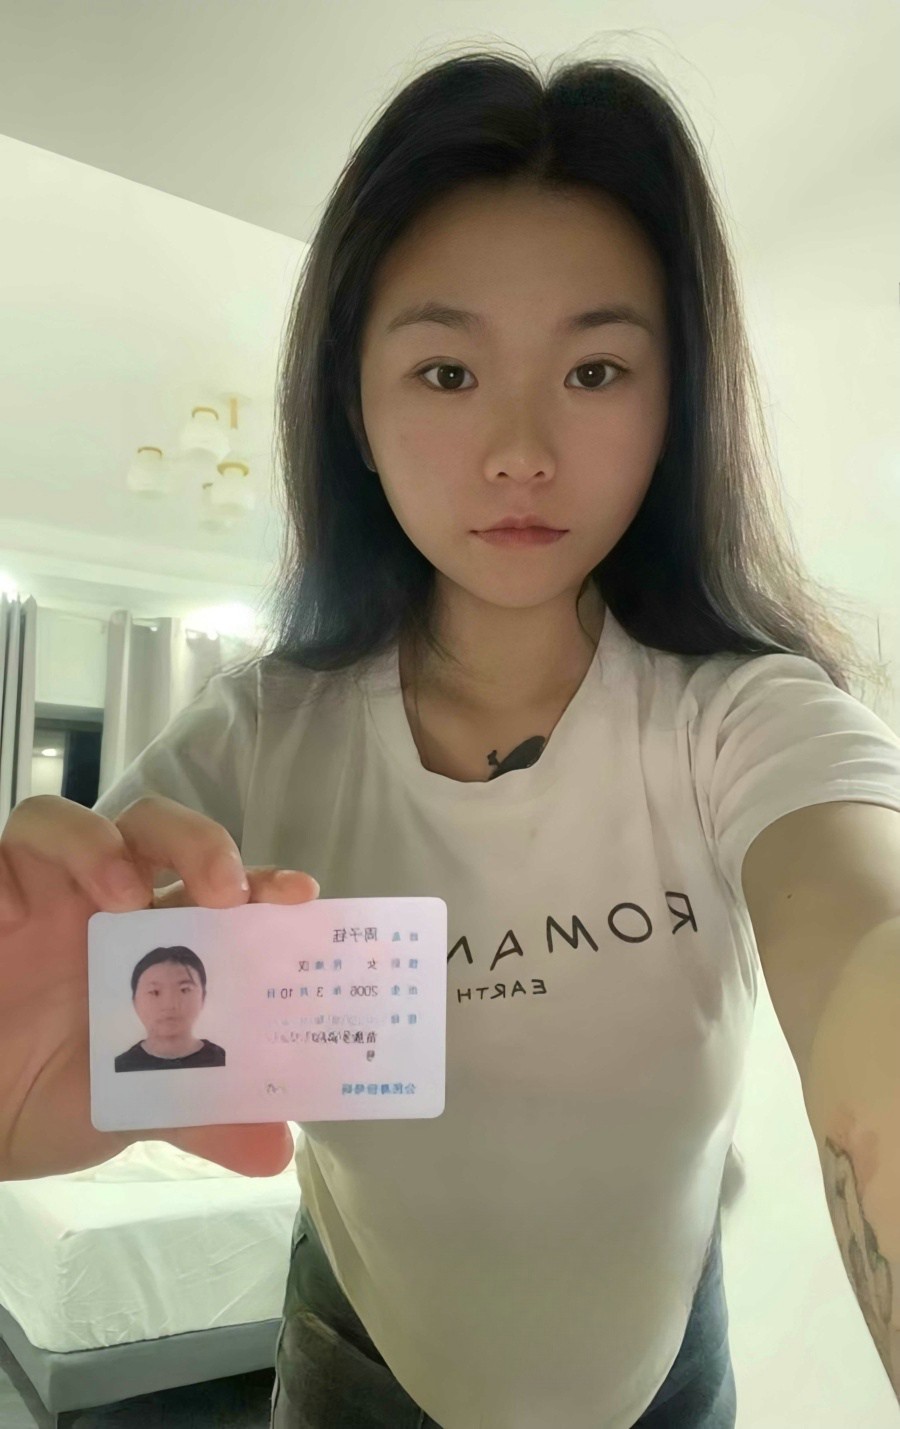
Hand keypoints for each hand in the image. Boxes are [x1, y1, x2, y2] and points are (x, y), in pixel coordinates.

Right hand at [0, 794, 319, 1181]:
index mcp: (154, 940)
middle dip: (197, 844)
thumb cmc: (48, 1098)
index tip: (300, 896)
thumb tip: (277, 1150)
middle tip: (222, 891)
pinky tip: (25, 911)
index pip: (219, 889)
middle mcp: (102, 903)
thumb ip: (199, 1116)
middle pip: (156, 830)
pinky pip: (1, 853)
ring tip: (123, 898)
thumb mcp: (129, 1108)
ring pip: (71, 822)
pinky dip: (18, 868)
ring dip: (103, 846)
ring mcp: (40, 894)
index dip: (262, 883)